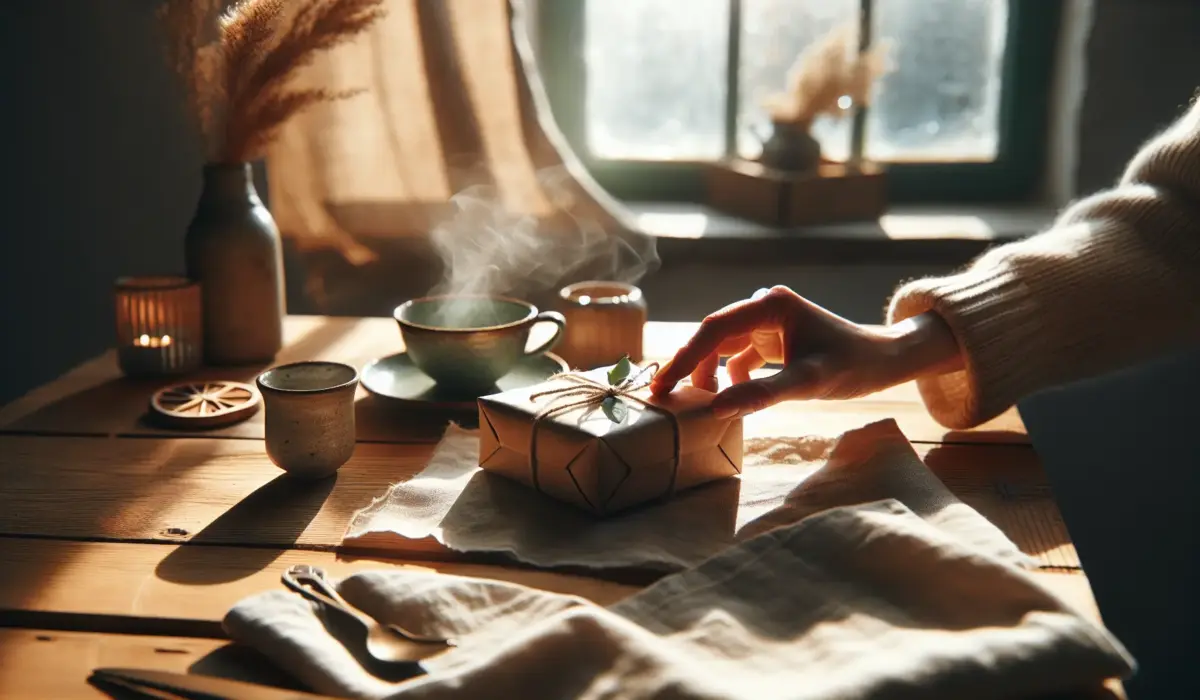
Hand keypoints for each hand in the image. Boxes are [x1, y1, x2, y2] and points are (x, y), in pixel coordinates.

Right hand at [649, 286, 962, 418]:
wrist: (886, 362)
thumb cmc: (854, 366)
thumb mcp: (808, 381)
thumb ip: (761, 393)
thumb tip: (714, 408)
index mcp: (770, 304)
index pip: (714, 331)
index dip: (684, 358)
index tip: (661, 385)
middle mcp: (764, 306)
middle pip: (713, 336)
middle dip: (690, 366)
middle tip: (665, 398)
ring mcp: (768, 322)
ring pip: (723, 348)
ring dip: (710, 374)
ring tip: (700, 403)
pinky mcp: (773, 338)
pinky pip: (739, 357)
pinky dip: (730, 377)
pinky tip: (729, 398)